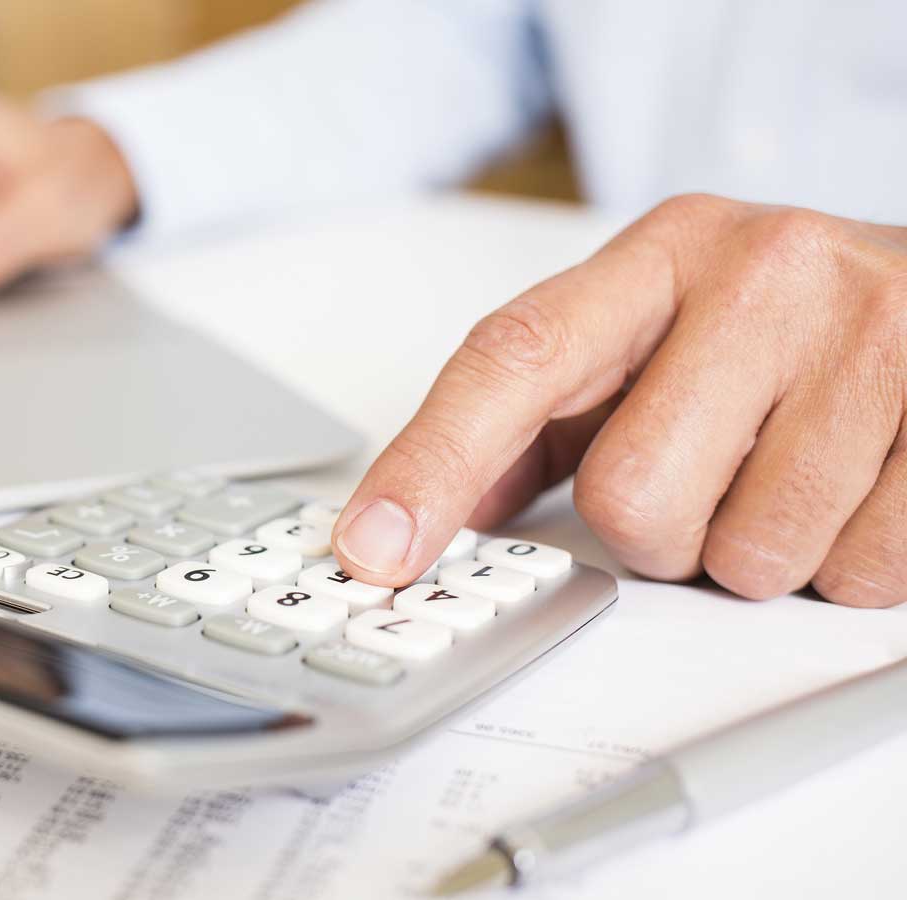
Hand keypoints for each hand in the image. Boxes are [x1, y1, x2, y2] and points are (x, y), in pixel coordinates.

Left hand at [332, 194, 906, 606]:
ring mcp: (869, 339)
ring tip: (787, 475)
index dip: (433, 463)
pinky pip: (855, 572)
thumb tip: (418, 510)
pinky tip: (853, 488)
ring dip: (754, 554)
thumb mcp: (653, 334)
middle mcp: (764, 275)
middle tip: (705, 483)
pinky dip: (844, 562)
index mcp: (661, 255)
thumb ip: (538, 417)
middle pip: (630, 495)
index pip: (514, 360)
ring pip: (747, 555)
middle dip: (658, 533)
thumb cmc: (781, 324)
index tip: (373, 545)